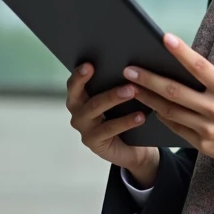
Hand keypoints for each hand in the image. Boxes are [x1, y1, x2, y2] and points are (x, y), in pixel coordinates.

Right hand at [65, 63, 158, 177]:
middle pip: (80, 95)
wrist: (131, 148)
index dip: (79, 74)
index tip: (89, 65)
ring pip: (95, 109)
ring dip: (114, 98)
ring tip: (132, 91)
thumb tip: (128, 65)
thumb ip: (114, 83)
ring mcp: (84, 128)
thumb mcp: (117, 99)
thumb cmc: (122, 116)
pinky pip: (109, 129)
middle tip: (121, 75)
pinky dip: (126, 121)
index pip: (73, 84)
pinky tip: (140, 116)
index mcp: (79, 98)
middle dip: (95, 81)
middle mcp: (77, 112)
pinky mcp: (93, 142)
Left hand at [125, 33, 213, 180]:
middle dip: (148, 79)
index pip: (200, 66)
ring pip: (170, 111)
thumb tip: (196, 67)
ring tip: (132, 89)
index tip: (164, 38)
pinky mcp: (203, 144)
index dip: (180, 51)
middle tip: (129, 70)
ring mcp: (207, 128)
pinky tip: (151, 108)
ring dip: (148, 99)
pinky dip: (163, 117)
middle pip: (174, 91)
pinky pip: (176, 128)